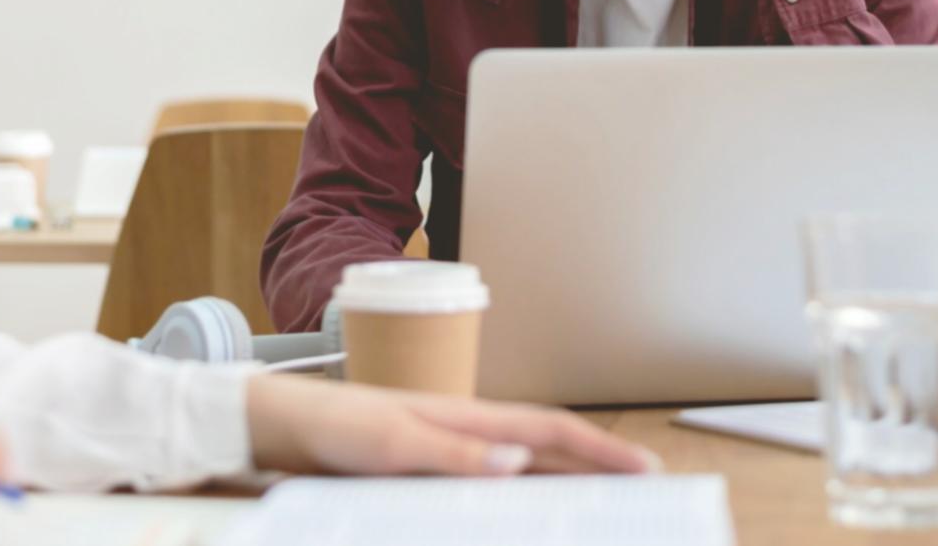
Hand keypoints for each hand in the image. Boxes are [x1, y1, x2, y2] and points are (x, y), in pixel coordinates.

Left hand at [246, 374, 659, 476]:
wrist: (290, 426)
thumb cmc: (339, 426)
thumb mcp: (394, 443)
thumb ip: (455, 454)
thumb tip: (522, 460)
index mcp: (468, 416)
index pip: (549, 430)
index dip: (600, 450)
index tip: (647, 468)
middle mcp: (469, 432)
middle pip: (548, 450)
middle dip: (599, 469)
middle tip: (647, 494)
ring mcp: (453, 452)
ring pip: (526, 470)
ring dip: (566, 488)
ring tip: (605, 511)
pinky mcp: (432, 474)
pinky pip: (491, 490)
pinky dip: (522, 503)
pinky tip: (532, 521)